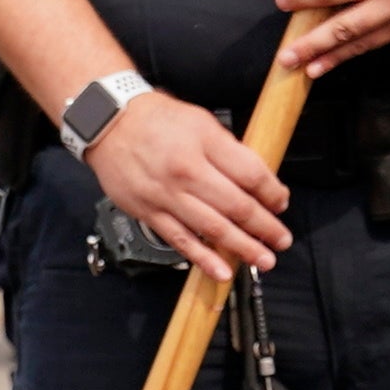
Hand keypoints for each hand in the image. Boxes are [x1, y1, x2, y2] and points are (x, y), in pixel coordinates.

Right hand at [87, 84, 290, 278]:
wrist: (107, 123)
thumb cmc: (154, 118)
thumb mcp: (200, 120)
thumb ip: (228, 149)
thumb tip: (256, 178)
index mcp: (204, 143)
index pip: (250, 174)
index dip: (272, 193)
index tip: (281, 203)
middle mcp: (187, 171)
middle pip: (236, 205)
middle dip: (265, 227)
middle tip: (281, 239)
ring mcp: (167, 195)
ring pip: (213, 228)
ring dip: (243, 247)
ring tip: (264, 259)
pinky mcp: (150, 213)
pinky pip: (181, 240)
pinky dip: (203, 259)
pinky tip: (221, 271)